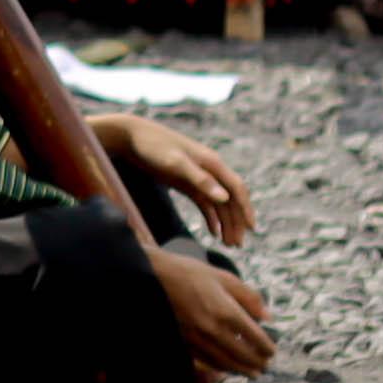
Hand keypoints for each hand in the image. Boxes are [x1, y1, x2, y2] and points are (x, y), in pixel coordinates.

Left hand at [91, 112, 251, 242]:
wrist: (131, 137)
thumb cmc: (154, 146)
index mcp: (212, 163)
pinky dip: (211, 218)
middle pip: (229, 199)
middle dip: (236, 221)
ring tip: (229, 244)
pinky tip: (213, 233)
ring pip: (218, 204)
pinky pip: (204, 203)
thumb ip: (200, 180)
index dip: (246, 208)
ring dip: (225, 223)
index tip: (252, 228)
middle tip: (236, 245)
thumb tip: (225, 198)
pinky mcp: (186, 183)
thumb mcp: (176, 163)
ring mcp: (198, 177)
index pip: (236, 188)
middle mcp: (209, 170)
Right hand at [150, 247, 278, 378]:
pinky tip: (227, 369)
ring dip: (241, 370)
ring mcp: (197, 339)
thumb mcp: (222, 277)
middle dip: (256, 362)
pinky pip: (207, 361)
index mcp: (226, 311)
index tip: (272, 351)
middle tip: (265, 366)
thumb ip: (248, 297)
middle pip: (242, 354)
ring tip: (252, 374)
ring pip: (225, 362)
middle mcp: (213, 329)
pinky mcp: (184, 343)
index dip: (266, 347)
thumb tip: (267, 316)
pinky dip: (221, 368)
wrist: (151, 279)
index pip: (254, 337)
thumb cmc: (188, 273)